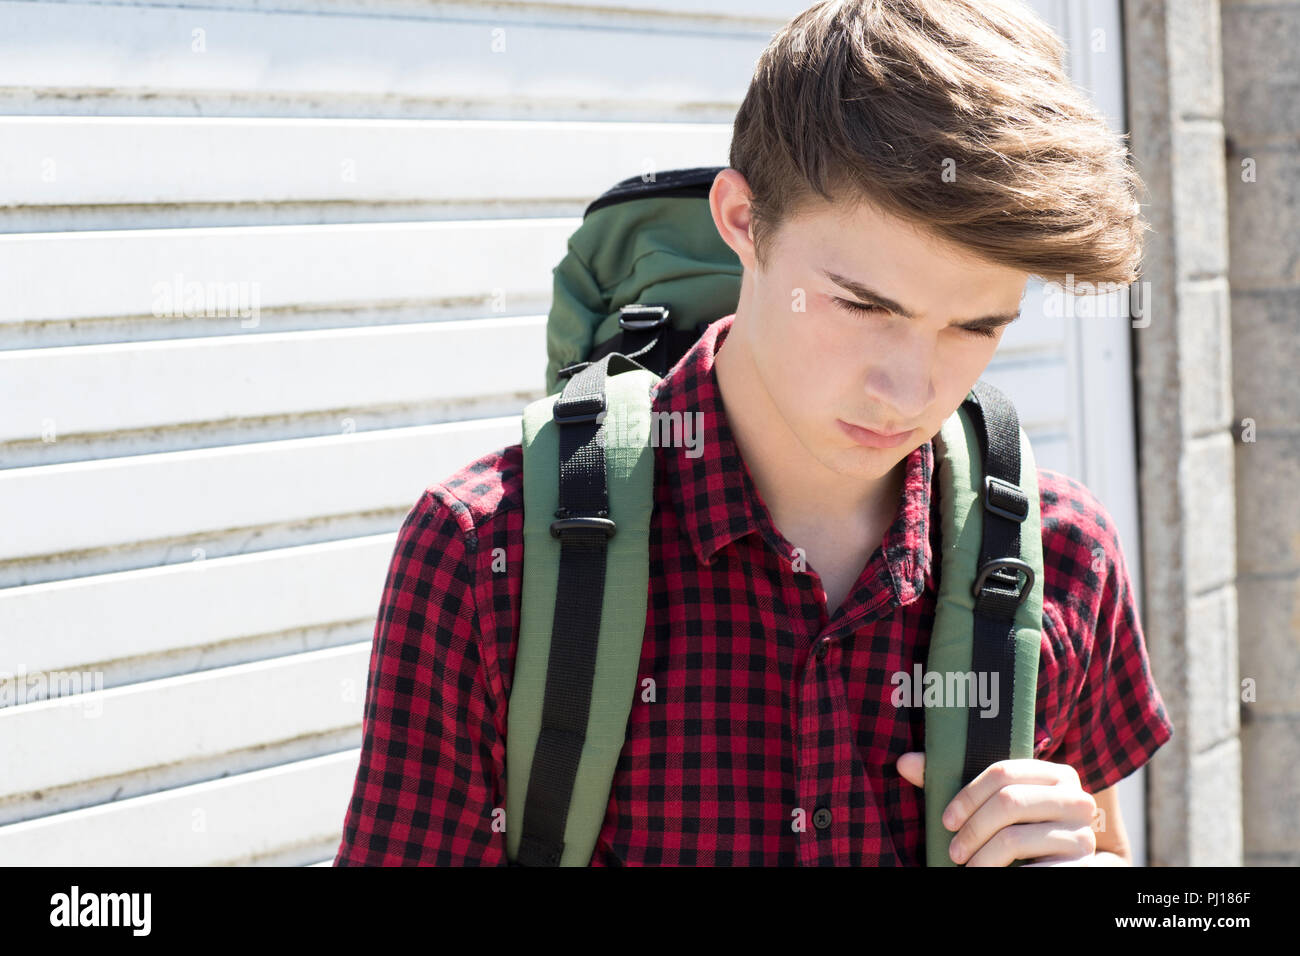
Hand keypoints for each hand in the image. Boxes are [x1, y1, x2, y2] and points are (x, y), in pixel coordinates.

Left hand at [896, 751, 1098, 865]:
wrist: (1064, 866)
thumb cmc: (1021, 830)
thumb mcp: (993, 805)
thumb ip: (952, 780)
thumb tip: (904, 762)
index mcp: (1055, 774)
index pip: (1003, 772)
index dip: (967, 795)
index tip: (945, 821)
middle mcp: (1076, 798)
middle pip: (1009, 802)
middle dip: (972, 830)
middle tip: (953, 852)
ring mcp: (1083, 833)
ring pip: (1015, 837)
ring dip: (982, 858)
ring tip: (969, 868)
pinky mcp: (1083, 864)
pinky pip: (1036, 868)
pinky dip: (1004, 875)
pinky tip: (992, 877)